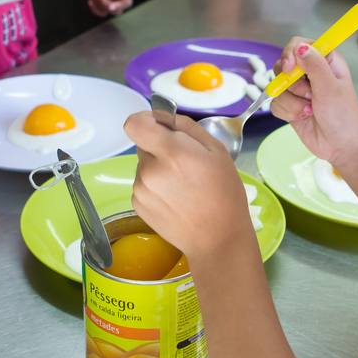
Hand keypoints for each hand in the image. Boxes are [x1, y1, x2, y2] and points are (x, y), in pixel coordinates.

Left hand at [73, 0, 131, 15]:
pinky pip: (100, 12)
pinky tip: (90, 0)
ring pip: (107, 11)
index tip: (111, 6)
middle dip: (105, 2)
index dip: (121, 5)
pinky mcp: (100, 3)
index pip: (127, 0)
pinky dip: (94, 8)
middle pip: (116, 8)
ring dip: (98, 3)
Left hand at [125, 111, 254, 262]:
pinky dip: (154, 187)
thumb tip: (164, 118)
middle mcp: (150, 170)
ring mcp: (140, 189)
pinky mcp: (137, 205)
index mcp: (170, 152)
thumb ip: (186, 127)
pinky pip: (142, 184)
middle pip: (143, 145)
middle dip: (159, 148)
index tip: (159, 128)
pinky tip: (175, 200)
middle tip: (184, 164)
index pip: (134, 123)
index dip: (145, 121)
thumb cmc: (224, 194)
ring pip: (143, 166)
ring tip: (182, 186)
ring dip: (157, 169)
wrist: (217, 239)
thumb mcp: (216, 150)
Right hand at [269, 39, 357, 172]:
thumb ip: (314, 65)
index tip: (291, 69)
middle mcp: (310, 72)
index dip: (291, 54)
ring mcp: (298, 89)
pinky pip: (275, 102)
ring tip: (310, 110)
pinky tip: (303, 117)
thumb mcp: (330, 88)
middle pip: (283, 65)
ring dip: (292, 102)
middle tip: (309, 95)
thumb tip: (299, 47)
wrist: (342, 147)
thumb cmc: (343, 116)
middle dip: (292, 84)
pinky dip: (288, 111)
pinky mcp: (290, 105)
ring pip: (277, 86)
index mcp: (325, 60)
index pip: (298, 44)